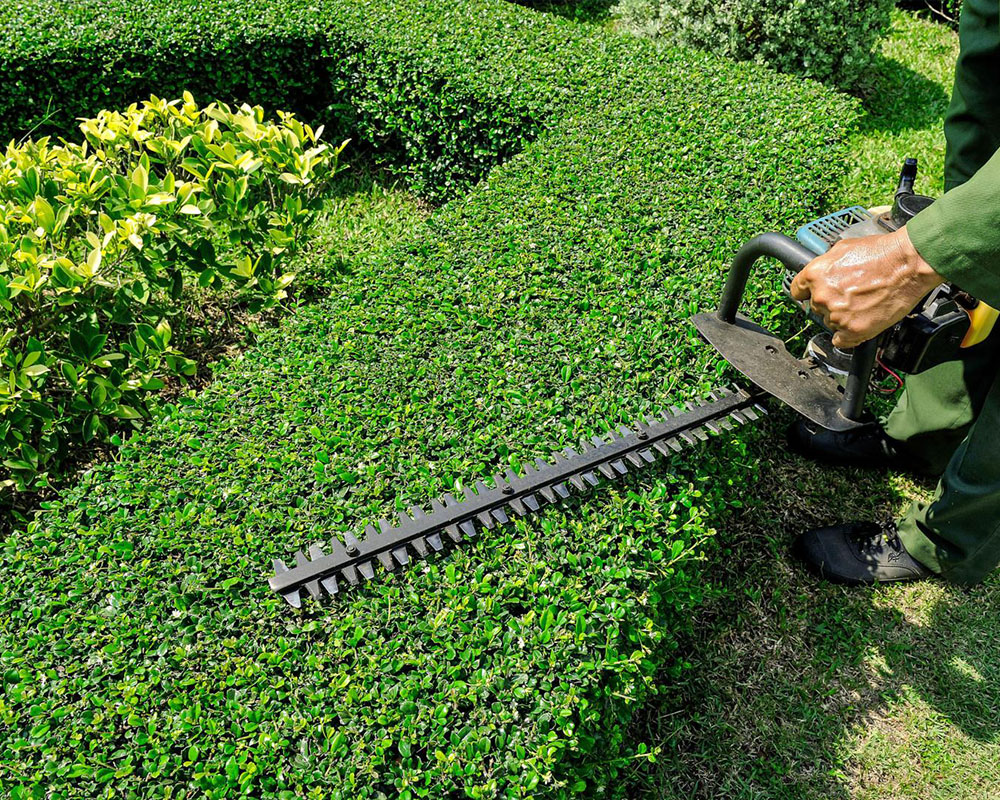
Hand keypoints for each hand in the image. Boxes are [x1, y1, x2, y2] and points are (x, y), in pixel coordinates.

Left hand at [790, 227, 943, 348]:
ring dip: (842, 317)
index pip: (797, 291)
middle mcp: (822, 296)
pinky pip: (841, 341)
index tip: (813, 295)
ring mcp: (837, 315)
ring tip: (863, 304)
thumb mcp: (843, 248)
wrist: (908, 264)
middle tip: (851, 295)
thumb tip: (822, 272)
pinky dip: (849, 336)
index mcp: (815, 275)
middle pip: (816, 308)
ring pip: (830, 323)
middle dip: (830, 303)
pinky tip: (859, 323)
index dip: (807, 292)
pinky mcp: (853, 330)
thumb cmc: (881, 253)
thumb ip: (826, 264)